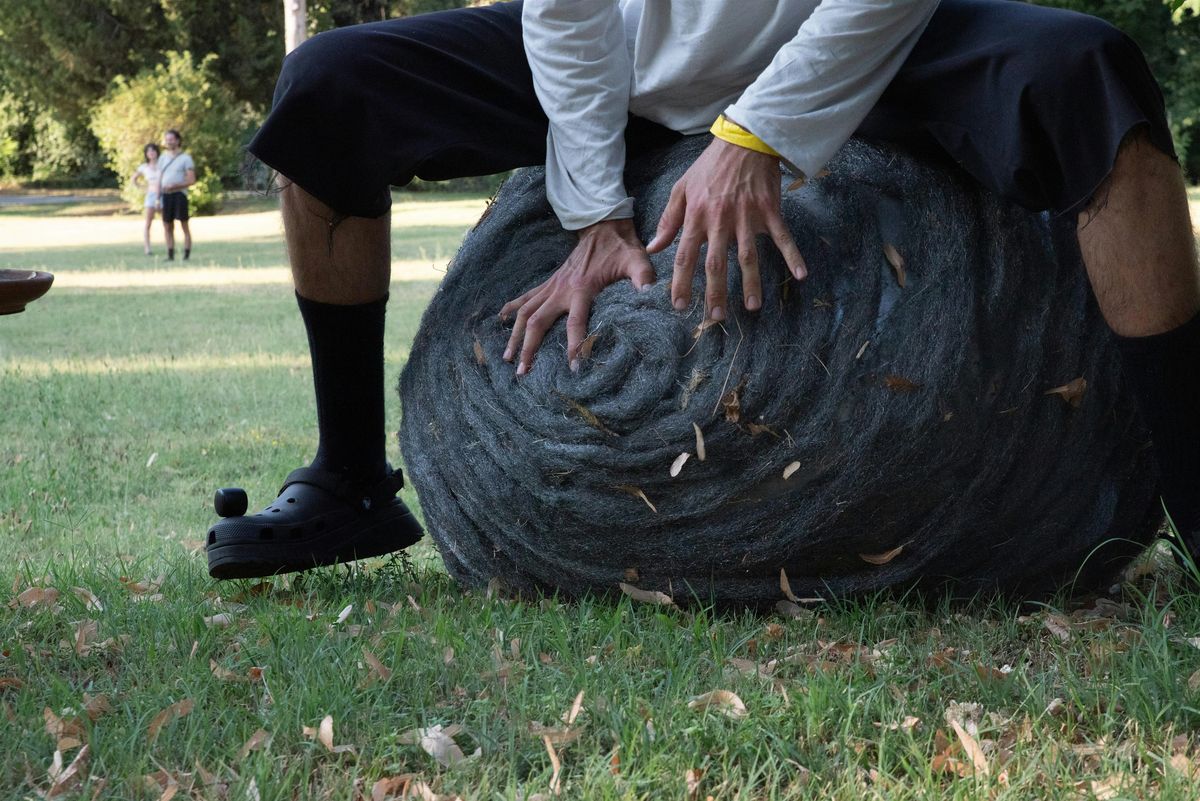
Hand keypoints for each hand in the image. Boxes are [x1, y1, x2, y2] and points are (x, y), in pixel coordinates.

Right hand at [500, 218, 654, 374]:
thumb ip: (643, 279)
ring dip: (515, 335)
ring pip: (526, 313)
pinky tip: (501, 321)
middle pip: (537, 322)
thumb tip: (651, 296)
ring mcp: (552, 286)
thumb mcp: (637, 261)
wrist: (603, 226)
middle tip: (523, 372)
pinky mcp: (549, 283)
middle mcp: (561, 289)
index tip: (573, 368)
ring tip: (507, 357)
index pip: (575, 322)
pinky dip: (512, 309)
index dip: (574, 345)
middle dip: (528, 348)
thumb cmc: (621, 248)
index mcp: (582, 288)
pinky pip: (526, 297)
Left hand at [646, 138, 806, 320]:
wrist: (743, 140)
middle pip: (716, 264)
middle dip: (715, 292)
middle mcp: (720, 220)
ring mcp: (747, 216)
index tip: (680, 305)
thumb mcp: (682, 188)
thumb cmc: (710, 166)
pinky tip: (800, 275)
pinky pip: (782, 236)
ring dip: (751, 283)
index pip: (685, 256)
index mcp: (697, 216)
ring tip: (752, 307)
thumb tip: (654, 248)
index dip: (681, 283)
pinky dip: (792, 255)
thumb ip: (668, 221)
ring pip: (748, 256)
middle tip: (715, 317)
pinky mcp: (769, 210)